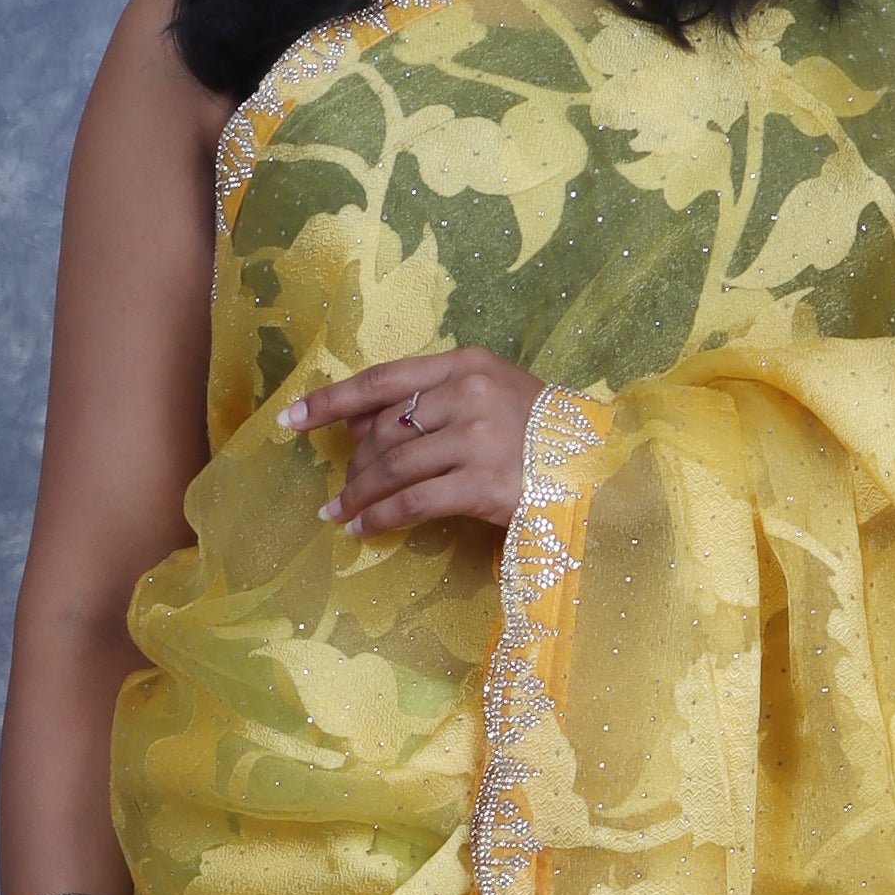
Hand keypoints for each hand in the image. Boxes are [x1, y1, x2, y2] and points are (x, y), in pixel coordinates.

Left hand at [282, 349, 541, 538]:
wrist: (603, 467)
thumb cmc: (542, 432)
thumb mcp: (489, 396)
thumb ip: (428, 402)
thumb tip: (355, 420)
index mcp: (466, 364)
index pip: (382, 379)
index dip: (331, 400)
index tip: (291, 418)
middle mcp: (469, 394)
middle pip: (384, 430)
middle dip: (354, 464)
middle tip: (340, 490)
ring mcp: (478, 438)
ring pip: (392, 468)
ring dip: (358, 495)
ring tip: (338, 514)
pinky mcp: (483, 484)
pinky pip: (413, 502)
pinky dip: (380, 518)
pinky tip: (362, 530)